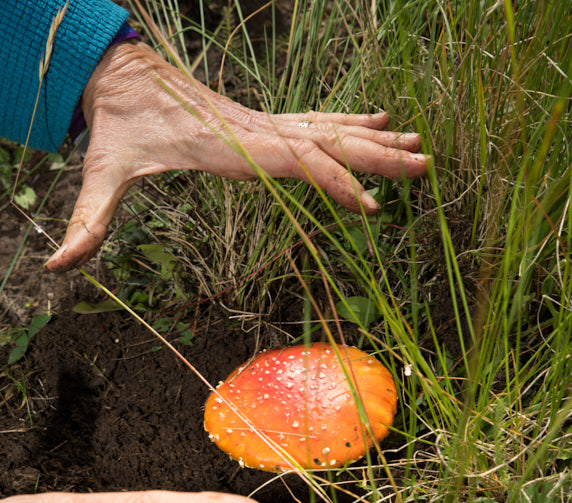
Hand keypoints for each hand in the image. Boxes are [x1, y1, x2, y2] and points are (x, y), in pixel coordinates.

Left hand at [46, 41, 428, 270]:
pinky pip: (316, 122)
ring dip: (373, 140)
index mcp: (233, 147)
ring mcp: (264, 122)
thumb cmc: (119, 127)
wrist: (122, 77)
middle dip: (376, 158)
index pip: (296, 161)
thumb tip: (56, 264)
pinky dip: (350, 125)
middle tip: (424, 165)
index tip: (370, 206)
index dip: (333, 183)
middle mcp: (258, 131)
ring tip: (416, 147)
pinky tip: (375, 124)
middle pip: (328, 142)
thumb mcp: (101, 174)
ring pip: (330, 129)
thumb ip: (87, 221)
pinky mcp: (263, 121)